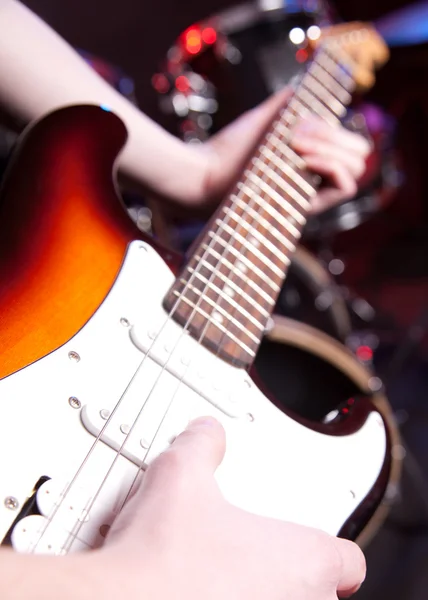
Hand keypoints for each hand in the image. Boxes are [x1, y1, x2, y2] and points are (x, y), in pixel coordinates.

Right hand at [94, 417, 365, 599]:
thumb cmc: (164, 560)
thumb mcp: (181, 477)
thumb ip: (202, 447)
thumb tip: (205, 433)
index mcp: (302, 561)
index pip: (348, 561)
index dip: (334, 551)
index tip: (321, 549)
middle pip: (320, 595)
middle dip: (291, 577)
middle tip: (255, 562)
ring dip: (265, 596)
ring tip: (225, 583)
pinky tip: (199, 595)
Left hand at [203, 88, 370, 213]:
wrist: (206, 175)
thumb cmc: (228, 151)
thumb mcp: (262, 118)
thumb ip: (287, 103)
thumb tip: (307, 84)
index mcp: (312, 160)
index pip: (350, 144)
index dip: (336, 128)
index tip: (301, 121)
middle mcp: (316, 179)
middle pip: (359, 154)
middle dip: (335, 134)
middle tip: (296, 134)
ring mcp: (313, 194)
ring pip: (355, 167)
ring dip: (330, 146)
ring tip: (294, 143)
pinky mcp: (306, 207)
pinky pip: (346, 186)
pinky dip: (331, 163)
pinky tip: (302, 156)